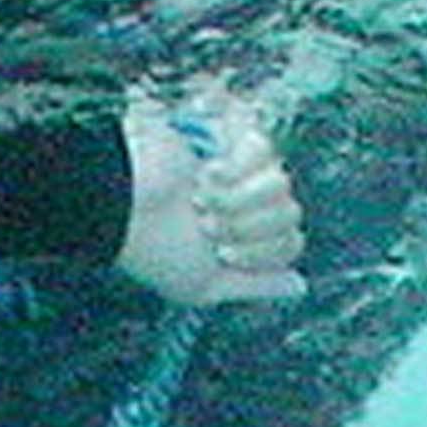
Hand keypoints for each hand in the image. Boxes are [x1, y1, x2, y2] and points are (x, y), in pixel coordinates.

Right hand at [117, 88, 307, 307]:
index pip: (291, 244)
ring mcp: (244, 171)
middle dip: (246, 227)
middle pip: (290, 215)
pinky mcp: (231, 139)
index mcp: (246, 239)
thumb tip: (300, 287)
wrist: (127, 205)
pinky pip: (264, 153)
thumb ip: (254, 286)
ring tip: (200, 200)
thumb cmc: (156, 249)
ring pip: (281, 186)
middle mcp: (250, 204)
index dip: (260, 253)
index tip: (221, 253)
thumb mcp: (205, 285)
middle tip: (204, 224)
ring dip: (237, 200)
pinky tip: (205, 173)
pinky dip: (234, 169)